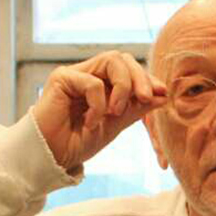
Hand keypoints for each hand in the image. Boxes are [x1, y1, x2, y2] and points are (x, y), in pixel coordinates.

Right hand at [31, 51, 166, 171]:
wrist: (52, 157)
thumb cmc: (78, 142)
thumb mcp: (115, 125)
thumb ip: (135, 109)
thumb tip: (163, 96)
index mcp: (102, 83)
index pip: (129, 69)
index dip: (147, 79)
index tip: (162, 94)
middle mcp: (88, 74)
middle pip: (122, 59)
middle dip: (140, 78)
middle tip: (145, 99)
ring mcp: (75, 74)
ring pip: (111, 61)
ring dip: (122, 87)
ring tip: (115, 113)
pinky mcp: (61, 79)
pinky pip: (92, 83)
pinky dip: (98, 105)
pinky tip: (90, 122)